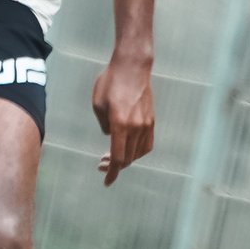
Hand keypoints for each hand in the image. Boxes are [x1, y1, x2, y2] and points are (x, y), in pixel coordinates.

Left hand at [91, 55, 153, 186]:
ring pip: (139, 153)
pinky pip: (147, 143)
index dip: (112, 173)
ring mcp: (146, 124)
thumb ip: (104, 125)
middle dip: (115, 166)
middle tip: (101, 165)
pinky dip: (138, 151)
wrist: (132, 67)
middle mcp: (136, 127)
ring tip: (112, 158)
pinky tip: (129, 150)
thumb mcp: (98, 104)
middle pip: (128, 158)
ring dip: (127, 159)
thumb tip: (111, 136)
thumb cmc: (110, 82)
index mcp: (120, 124)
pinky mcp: (152, 120)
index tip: (106, 181)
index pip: (118, 157)